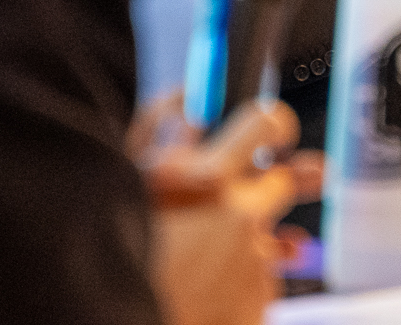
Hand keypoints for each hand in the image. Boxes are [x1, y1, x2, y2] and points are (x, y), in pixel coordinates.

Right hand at [129, 95, 324, 324]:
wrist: (115, 313)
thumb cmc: (117, 241)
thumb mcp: (128, 174)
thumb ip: (158, 125)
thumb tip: (185, 97)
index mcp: (209, 176)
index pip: (269, 125)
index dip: (274, 125)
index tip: (275, 131)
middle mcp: (240, 214)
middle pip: (285, 179)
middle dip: (266, 184)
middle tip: (236, 197)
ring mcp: (254, 260)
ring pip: (267, 231)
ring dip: (245, 236)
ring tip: (205, 252)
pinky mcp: (260, 297)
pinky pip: (262, 275)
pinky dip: (241, 274)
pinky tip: (207, 281)